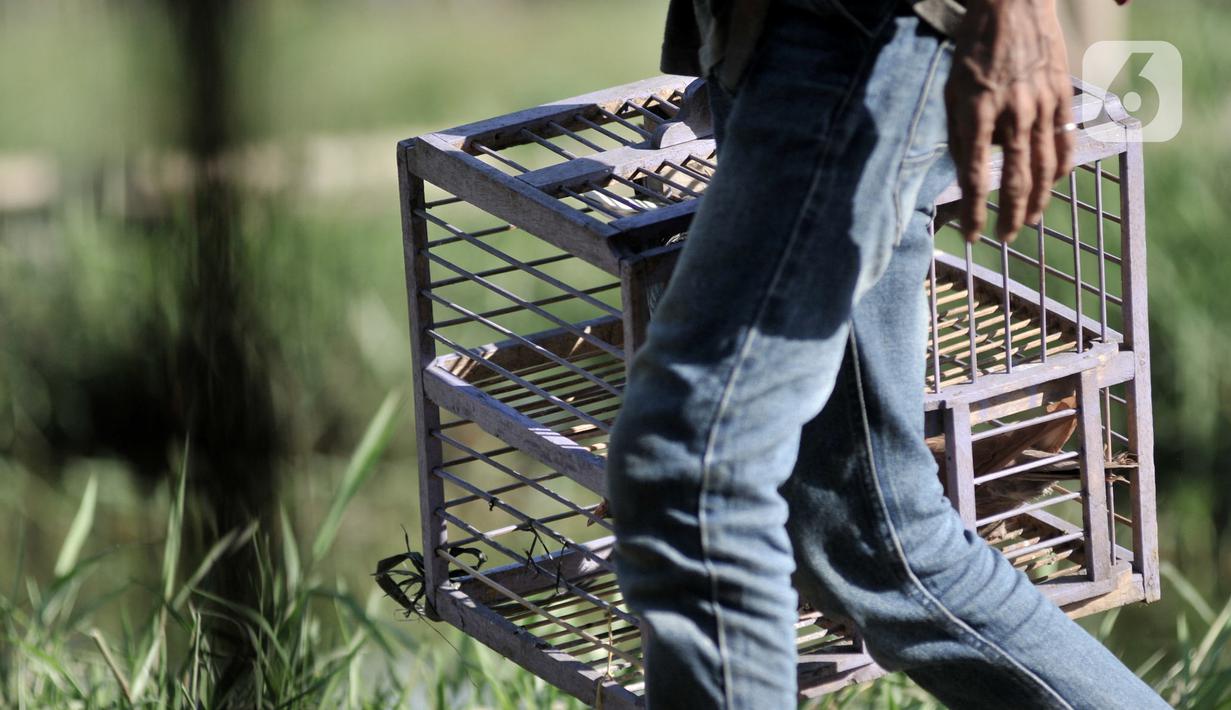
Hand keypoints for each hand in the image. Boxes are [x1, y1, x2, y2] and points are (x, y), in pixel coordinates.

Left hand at [945, 0, 1073, 242]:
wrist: (1012, 3)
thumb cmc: (972, 47)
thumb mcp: (950, 90)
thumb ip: (958, 132)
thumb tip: (964, 172)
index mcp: (977, 111)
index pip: (976, 175)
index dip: (975, 211)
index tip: (973, 235)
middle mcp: (1012, 112)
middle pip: (1016, 179)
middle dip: (1011, 215)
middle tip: (1006, 237)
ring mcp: (1041, 104)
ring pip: (1044, 166)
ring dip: (1038, 200)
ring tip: (1030, 221)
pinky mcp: (1061, 95)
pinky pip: (1064, 141)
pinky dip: (1060, 168)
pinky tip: (1053, 184)